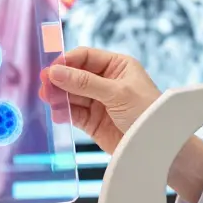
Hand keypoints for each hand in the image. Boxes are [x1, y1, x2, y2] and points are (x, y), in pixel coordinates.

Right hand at [39, 47, 160, 154]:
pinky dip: (63, 112)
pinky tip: (57, 113)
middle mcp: (106, 81)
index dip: (67, 61)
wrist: (157, 146)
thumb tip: (56, 72)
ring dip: (59, 96)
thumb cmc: (147, 111)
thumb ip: (85, 82)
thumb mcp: (116, 92)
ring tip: (47, 99)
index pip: (86, 57)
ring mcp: (98, 101)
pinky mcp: (93, 121)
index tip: (52, 69)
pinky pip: (73, 113)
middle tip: (44, 84)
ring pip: (72, 94)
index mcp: (117, 66)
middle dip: (60, 80)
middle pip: (75, 75)